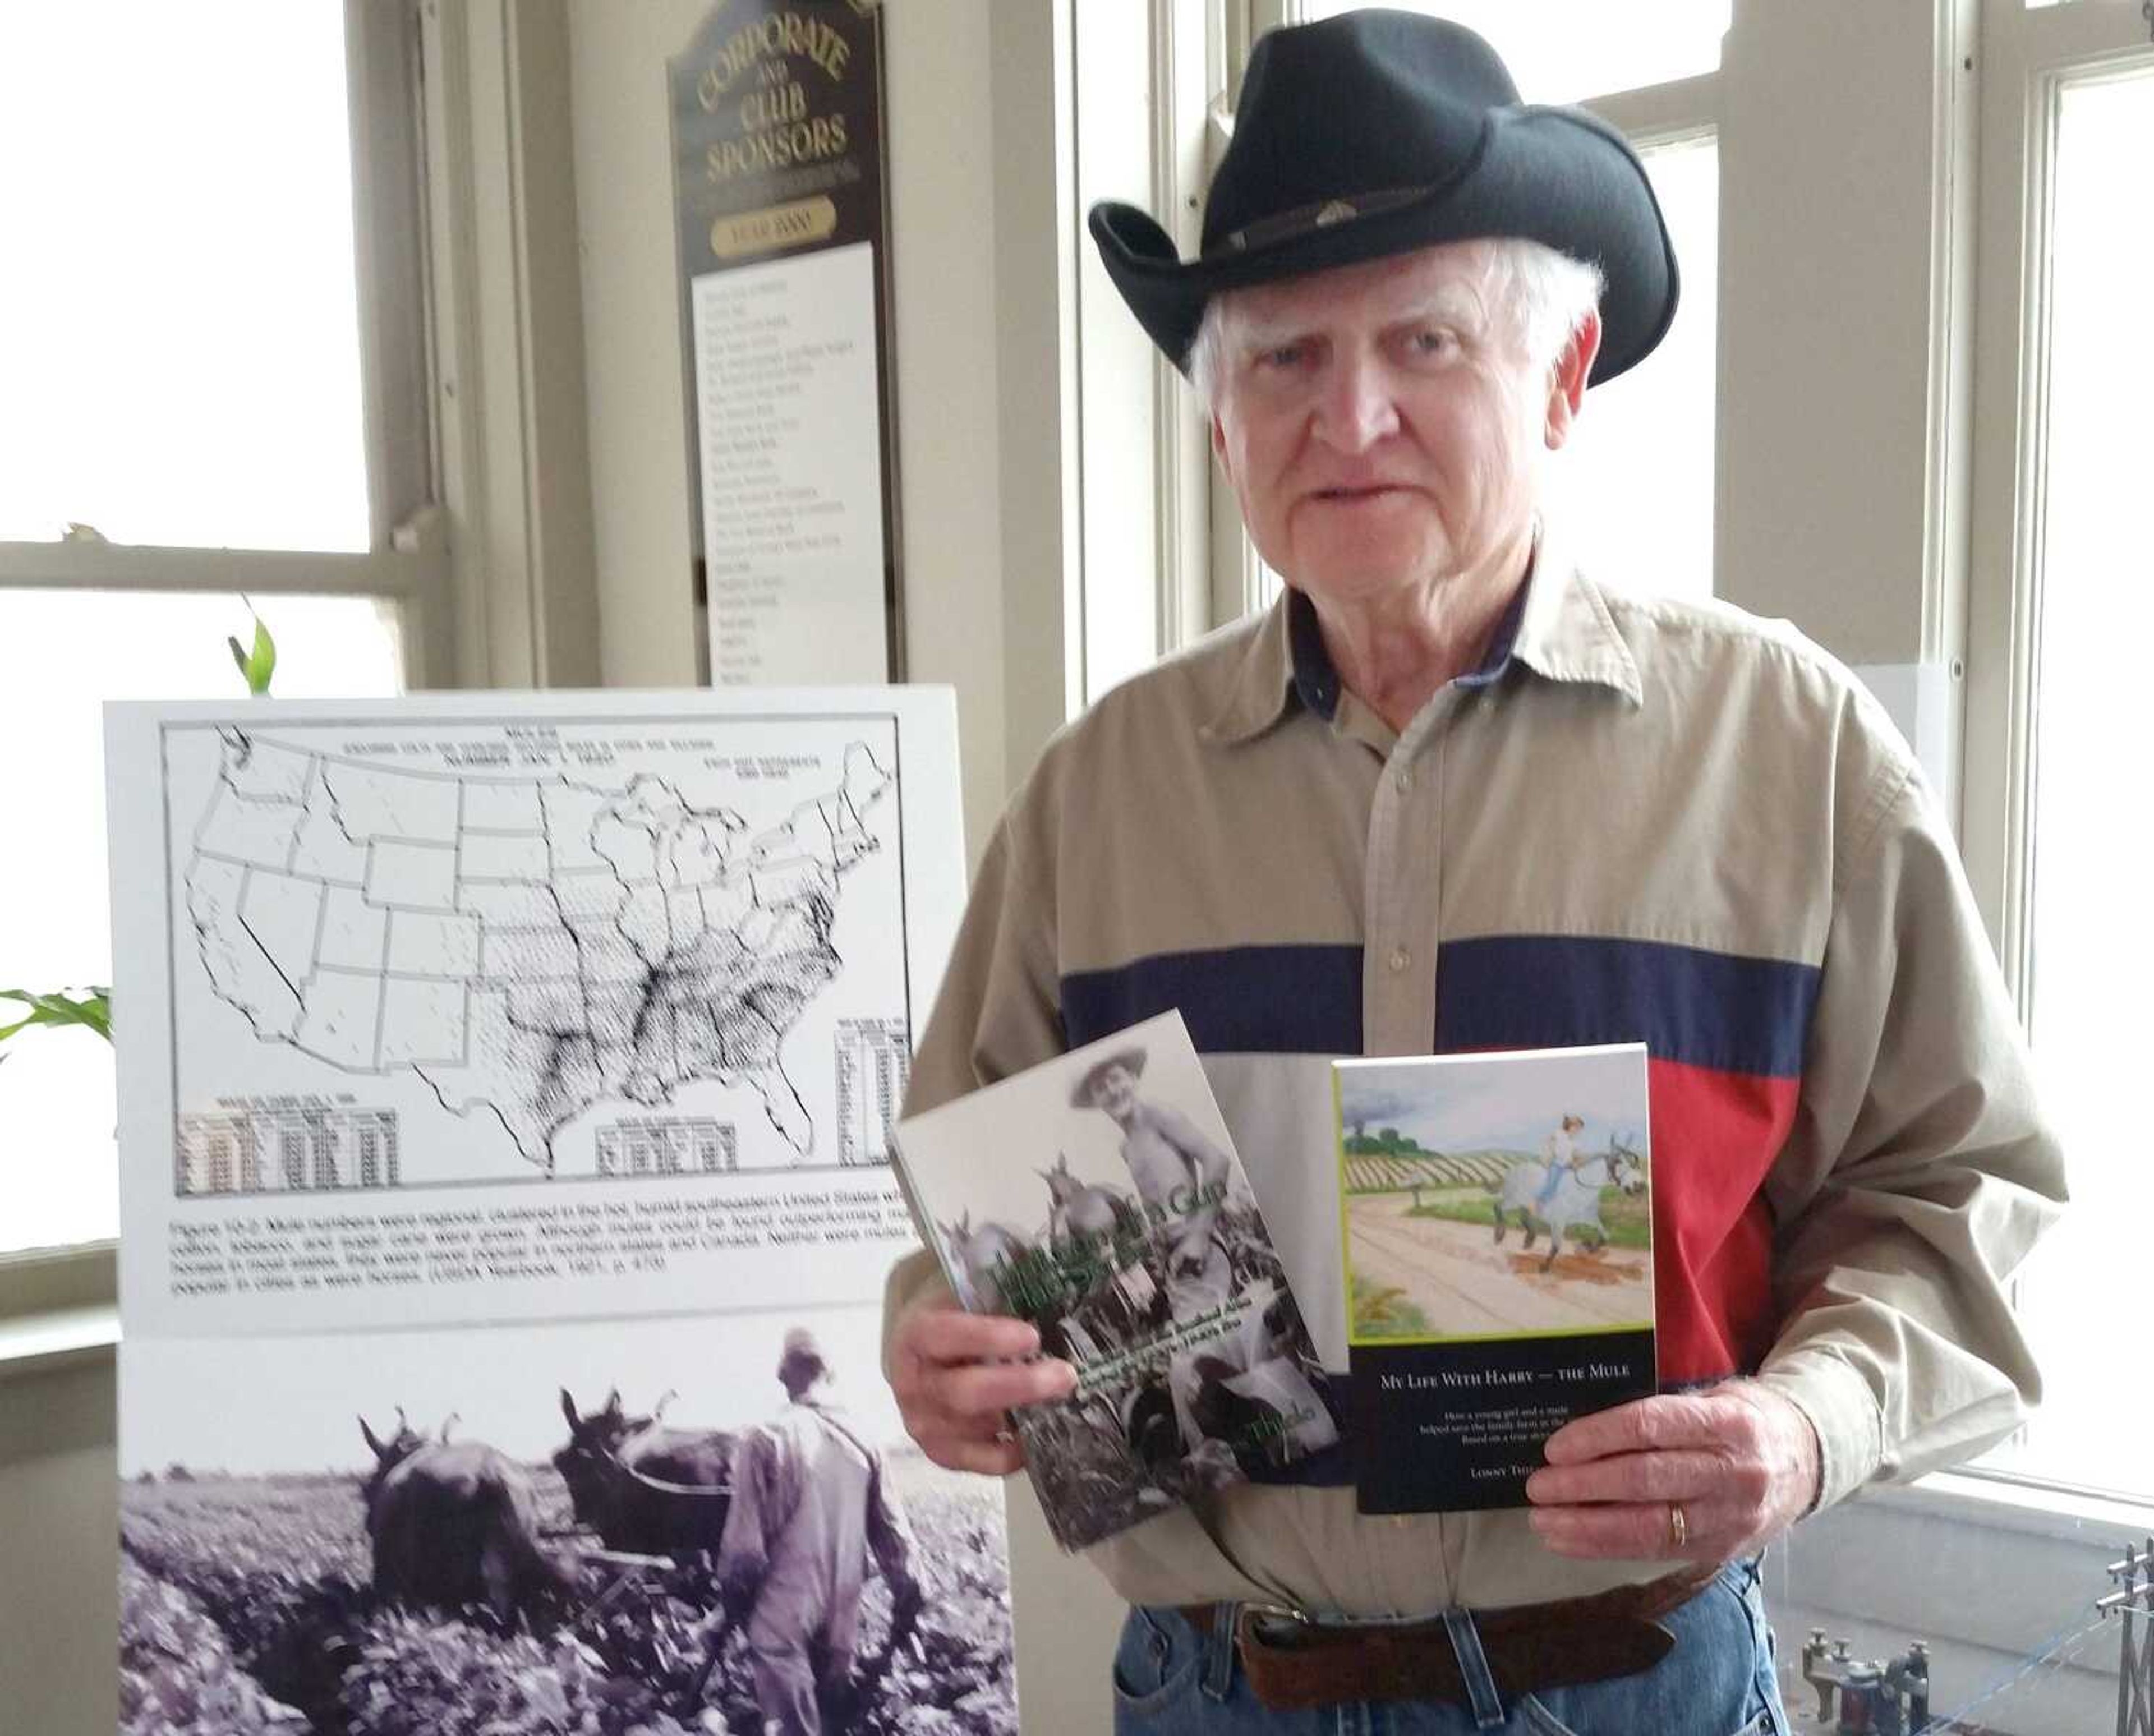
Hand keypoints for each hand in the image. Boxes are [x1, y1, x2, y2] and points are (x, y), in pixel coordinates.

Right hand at [888, 1298, 1076, 1475]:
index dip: (986, 1337)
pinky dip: (1016, 1453)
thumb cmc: (954, 1320)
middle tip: (1065, 1375)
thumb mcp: (964, 1298)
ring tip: (1062, 1398)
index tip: (1031, 1335)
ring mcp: (925, 1425)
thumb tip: (1056, 1288)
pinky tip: (1039, 1433)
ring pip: (978, 1429)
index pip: (943, 1336)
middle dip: (1020, 1385)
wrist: (922, 1357)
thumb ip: (998, 1295)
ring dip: (1026, 1416)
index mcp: (915, 1337)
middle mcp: (913, 1385)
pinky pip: (984, 1462)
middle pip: (964, 1393)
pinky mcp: (943, 1454)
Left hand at [1523, 1381, 1820, 1562]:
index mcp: (1727, 1422)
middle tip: (1537, 1487)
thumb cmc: (1744, 1420)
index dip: (1599, 1437)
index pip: (1653, 1426)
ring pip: (1650, 1526)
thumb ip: (1664, 1414)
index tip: (1555, 1448)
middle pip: (1646, 1480)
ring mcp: (1730, 1517)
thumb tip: (1585, 1429)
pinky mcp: (1724, 1550)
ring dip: (1588, 1527)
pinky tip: (1572, 1541)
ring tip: (1544, 1522)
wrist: (1809, 1460)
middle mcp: (1733, 1472)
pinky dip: (1608, 1548)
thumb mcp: (1715, 1398)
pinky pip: (1658, 1552)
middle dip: (1584, 1487)